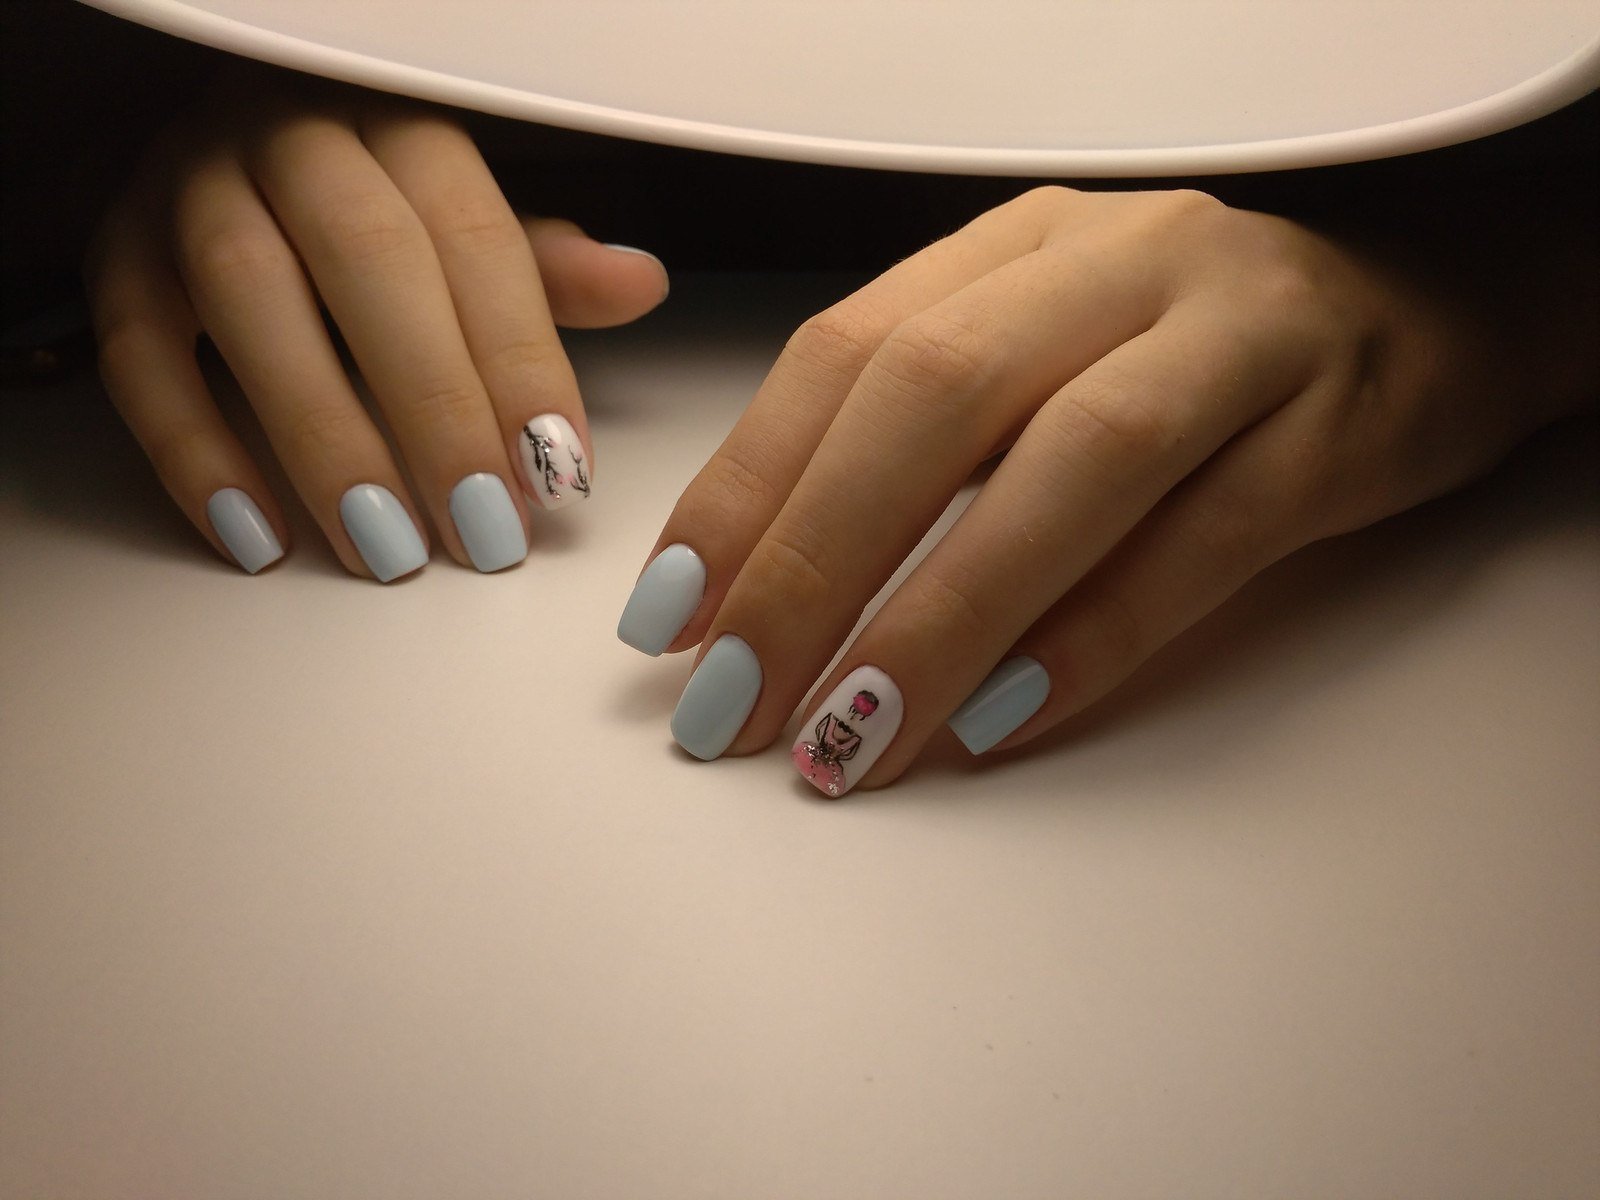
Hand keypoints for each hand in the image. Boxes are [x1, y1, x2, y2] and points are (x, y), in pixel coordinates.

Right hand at [86, 67, 667, 579]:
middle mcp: (295, 141)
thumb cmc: (374, 201)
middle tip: (482, 527)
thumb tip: (639, 282)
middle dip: (434, 407)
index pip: (476, 238)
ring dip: (323, 435)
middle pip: (368, 260)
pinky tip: (260, 536)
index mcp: (402, 127)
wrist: (233, 145)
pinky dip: (193, 452)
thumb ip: (539, 265)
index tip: (558, 472)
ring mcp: (191, 189)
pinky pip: (139, 353)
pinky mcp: (118, 255)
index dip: (522, 361)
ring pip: (248, 298)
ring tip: (387, 548)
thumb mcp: (465, 219)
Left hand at [621, 185, 1592, 795]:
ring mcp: (1236, 333)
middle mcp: (1117, 263)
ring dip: (939, 614)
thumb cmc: (1192, 358)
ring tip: (848, 738)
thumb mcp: (1043, 358)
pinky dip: (1092, 634)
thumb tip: (760, 593)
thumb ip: (921, 447)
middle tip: (732, 704)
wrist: (1423, 313)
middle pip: (933, 397)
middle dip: (810, 562)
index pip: (844, 353)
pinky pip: (1203, 539)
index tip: (673, 620)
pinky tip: (1001, 721)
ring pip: (1072, 464)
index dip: (745, 488)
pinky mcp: (1333, 425)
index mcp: (1018, 246)